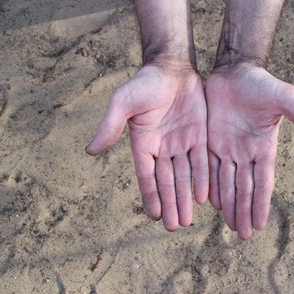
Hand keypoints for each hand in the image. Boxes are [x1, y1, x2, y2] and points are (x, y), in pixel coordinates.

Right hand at [86, 64, 208, 230]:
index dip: (150, 196)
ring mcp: (181, 143)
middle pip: (167, 181)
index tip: (155, 216)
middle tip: (174, 226)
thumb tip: (90, 151)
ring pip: (184, 176)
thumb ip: (109, 126)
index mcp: (143, 145)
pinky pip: (200, 161)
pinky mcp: (199, 136)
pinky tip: (204, 197)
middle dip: (170, 204)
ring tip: (186, 220)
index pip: (147, 176)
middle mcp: (162, 148)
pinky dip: (201, 179)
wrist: (171, 67)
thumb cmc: (143, 84)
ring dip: (185, 198)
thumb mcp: (122, 102)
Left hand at [205, 64, 293, 239]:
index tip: (259, 225)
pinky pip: (209, 169)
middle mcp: (246, 153)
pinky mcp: (210, 142)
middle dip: (244, 211)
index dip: (261, 203)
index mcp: (264, 148)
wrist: (234, 70)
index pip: (263, 182)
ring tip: (230, 226)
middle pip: (244, 188)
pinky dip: (210, 187)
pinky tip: (210, 204)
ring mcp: (227, 149)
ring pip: (227, 183)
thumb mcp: (286, 98)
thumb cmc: (262, 84)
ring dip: (229, 205)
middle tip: (242, 235)